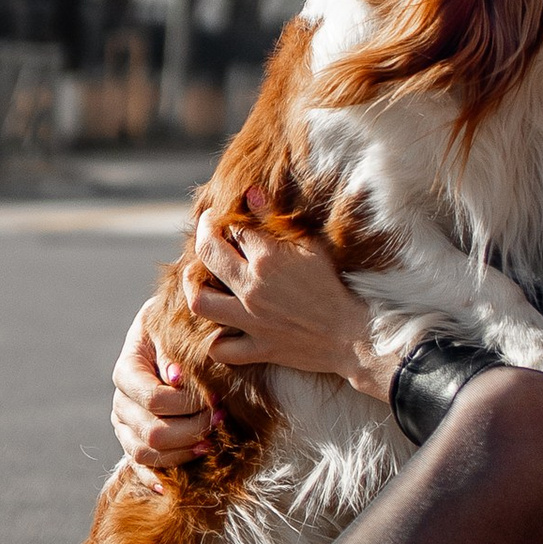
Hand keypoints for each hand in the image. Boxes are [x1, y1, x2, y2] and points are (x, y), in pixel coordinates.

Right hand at [111, 304, 213, 470]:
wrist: (168, 335)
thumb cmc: (175, 327)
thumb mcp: (171, 326)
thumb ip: (172, 349)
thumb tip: (175, 377)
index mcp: (127, 370)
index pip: (154, 400)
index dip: (187, 405)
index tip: (217, 398)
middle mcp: (121, 401)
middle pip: (151, 432)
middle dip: (191, 430)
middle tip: (221, 419)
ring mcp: (125, 425)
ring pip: (145, 453)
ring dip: (182, 452)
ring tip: (211, 441)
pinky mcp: (132, 441)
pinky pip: (138, 467)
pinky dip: (154, 477)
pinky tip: (171, 484)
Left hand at [181, 198, 395, 400]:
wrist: (351, 334)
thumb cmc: (333, 286)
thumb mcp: (310, 246)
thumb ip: (276, 221)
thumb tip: (251, 194)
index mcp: (268, 258)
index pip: (233, 229)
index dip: (226, 219)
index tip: (224, 215)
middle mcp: (252, 288)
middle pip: (208, 255)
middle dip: (202, 234)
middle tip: (205, 229)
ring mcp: (251, 320)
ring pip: (201, 302)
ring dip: (192, 286)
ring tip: (194, 275)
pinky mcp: (257, 348)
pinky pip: (222, 349)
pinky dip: (216, 340)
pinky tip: (218, 328)